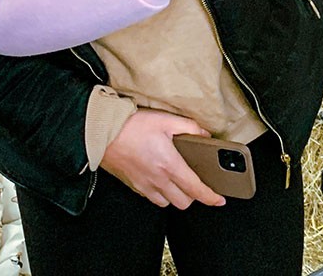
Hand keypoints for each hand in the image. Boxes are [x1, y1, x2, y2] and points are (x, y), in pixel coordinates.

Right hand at [99, 110, 224, 208]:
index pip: (195, 189)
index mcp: (169, 164)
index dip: (210, 197)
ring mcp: (145, 185)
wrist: (103, 133)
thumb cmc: (132, 126)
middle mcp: (158, 179)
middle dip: (193, 196)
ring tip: (178, 181)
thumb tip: (204, 134)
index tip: (219, 199)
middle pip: (184, 202)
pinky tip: (160, 179)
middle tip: (196, 183)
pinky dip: (161, 194)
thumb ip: (189, 127)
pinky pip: (152, 198)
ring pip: (168, 203)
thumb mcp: (165, 119)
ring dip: (176, 196)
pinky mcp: (134, 186)